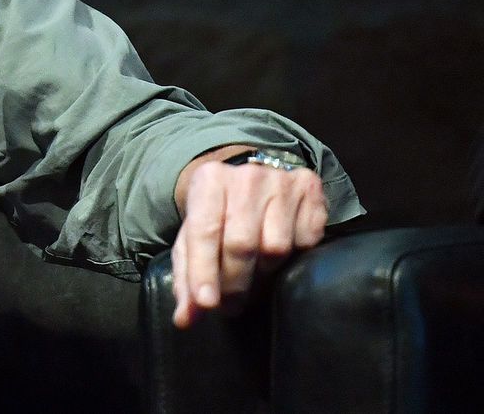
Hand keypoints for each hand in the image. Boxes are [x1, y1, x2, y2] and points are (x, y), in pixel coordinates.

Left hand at [170, 147, 327, 327]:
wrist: (250, 178)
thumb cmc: (217, 212)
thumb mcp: (194, 236)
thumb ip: (186, 276)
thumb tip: (185, 318)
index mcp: (209, 180)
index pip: (204, 231)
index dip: (204, 270)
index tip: (207, 303)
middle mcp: (246, 176)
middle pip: (241, 244)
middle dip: (234, 282)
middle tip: (231, 304)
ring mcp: (281, 180)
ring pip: (276, 247)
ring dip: (264, 272)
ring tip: (254, 273)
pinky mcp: (309, 188)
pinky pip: (306, 240)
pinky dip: (295, 254)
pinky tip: (281, 250)